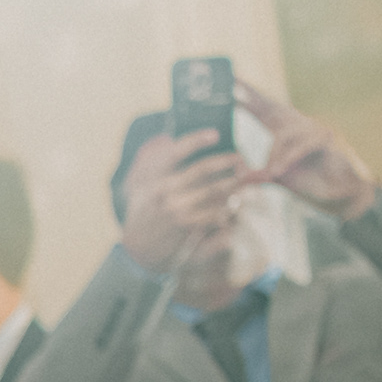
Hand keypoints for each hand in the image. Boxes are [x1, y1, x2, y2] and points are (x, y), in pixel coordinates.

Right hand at [118, 125, 248, 277]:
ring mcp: (176, 208)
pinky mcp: (186, 225)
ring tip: (244, 179)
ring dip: (231, 184)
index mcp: (155, 177)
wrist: (137, 248)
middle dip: (224, 161)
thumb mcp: (140, 188)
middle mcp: (166, 190)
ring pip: (212, 190)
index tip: (215, 134)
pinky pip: (213, 212)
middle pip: (202, 169)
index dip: (196, 140)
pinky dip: (226, 208)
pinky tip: (234, 205)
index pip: (176, 152)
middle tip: (240, 158)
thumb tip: (168, 143)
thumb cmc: (143, 215)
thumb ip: (153, 167)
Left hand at [238, 78, 378, 222]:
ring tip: (268, 174)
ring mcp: (313, 129)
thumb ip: (259, 174)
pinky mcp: (325, 140)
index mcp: (287, 131)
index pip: (264, 110)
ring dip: (272, 155)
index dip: (248, 97)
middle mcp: (299, 125)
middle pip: (272, 108)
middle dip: (252, 97)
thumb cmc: (311, 181)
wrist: (341, 193)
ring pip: (282, 134)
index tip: (230, 82)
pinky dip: (287, 159)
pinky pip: (300, 147)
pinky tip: (278, 171)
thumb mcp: (280, 177)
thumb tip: (236, 174)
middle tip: (232, 83)